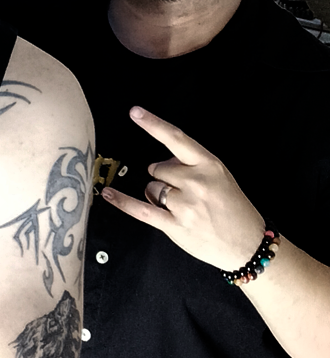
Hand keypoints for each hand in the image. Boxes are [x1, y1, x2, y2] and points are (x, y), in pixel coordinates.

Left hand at [101, 106, 264, 270]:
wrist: (250, 245)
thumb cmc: (233, 208)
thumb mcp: (219, 176)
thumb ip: (189, 164)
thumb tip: (160, 162)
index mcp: (208, 164)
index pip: (176, 138)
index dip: (153, 123)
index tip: (135, 112)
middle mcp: (196, 182)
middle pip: (157, 168)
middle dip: (165, 178)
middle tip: (188, 194)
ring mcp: (185, 205)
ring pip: (151, 188)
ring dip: (159, 197)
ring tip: (185, 209)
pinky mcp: (175, 226)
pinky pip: (141, 209)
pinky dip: (122, 201)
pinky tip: (108, 193)